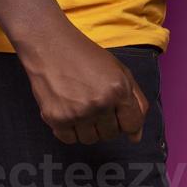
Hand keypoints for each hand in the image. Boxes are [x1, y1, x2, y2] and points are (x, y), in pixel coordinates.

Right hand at [17, 27, 149, 144]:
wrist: (51, 46)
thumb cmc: (87, 57)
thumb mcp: (120, 71)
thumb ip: (135, 102)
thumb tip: (136, 137)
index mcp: (118, 90)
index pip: (132, 125)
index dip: (126, 121)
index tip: (118, 114)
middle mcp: (99, 104)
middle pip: (111, 135)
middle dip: (107, 124)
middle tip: (96, 105)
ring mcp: (77, 113)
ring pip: (90, 140)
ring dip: (88, 129)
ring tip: (82, 108)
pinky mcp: (56, 119)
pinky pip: (69, 139)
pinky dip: (70, 130)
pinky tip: (68, 111)